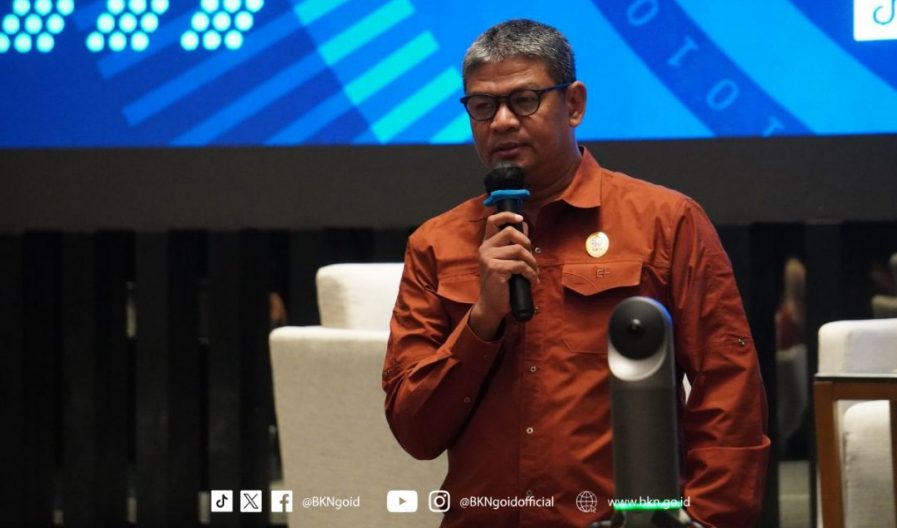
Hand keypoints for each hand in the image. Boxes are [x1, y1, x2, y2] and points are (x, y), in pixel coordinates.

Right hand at [469, 212, 538, 339]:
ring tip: (533, 272)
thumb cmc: (501, 282)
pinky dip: (530, 273)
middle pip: (510, 232)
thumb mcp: (507, 260)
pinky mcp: (495, 270)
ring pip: (518, 250)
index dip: (507, 215)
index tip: (520, 218)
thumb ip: (514, 243)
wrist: (492, 304)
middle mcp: (485, 249)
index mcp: (487, 244)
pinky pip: (520, 265)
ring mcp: (489, 259)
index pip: (492, 221)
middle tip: (531, 256)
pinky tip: (531, 281)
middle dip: (526, 243)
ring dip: (531, 262)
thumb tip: (525, 225)